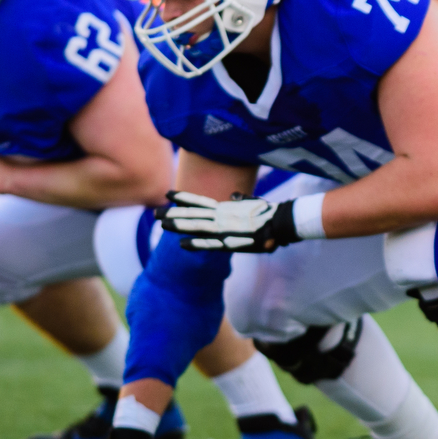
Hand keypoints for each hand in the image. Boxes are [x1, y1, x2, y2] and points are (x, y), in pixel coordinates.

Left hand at [155, 190, 297, 251]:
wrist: (282, 222)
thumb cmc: (270, 213)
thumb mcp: (253, 202)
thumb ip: (241, 200)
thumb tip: (235, 195)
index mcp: (226, 208)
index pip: (200, 201)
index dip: (184, 198)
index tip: (168, 194)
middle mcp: (222, 216)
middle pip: (193, 214)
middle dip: (173, 213)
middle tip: (155, 213)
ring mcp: (226, 228)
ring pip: (197, 226)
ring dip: (179, 225)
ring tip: (162, 224)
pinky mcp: (232, 242)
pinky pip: (210, 244)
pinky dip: (196, 244)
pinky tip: (181, 244)